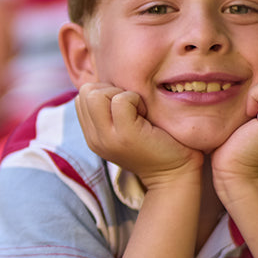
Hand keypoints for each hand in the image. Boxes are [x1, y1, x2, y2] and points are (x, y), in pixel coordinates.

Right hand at [75, 82, 202, 189]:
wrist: (176, 174)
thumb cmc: (157, 145)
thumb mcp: (125, 127)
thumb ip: (111, 110)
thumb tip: (107, 82)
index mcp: (92, 135)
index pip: (82, 95)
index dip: (105, 92)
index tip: (126, 108)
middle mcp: (94, 138)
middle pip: (85, 91)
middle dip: (110, 90)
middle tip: (133, 109)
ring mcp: (106, 138)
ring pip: (96, 93)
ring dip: (122, 94)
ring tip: (139, 112)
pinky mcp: (125, 135)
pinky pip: (121, 100)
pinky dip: (136, 100)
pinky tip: (147, 116)